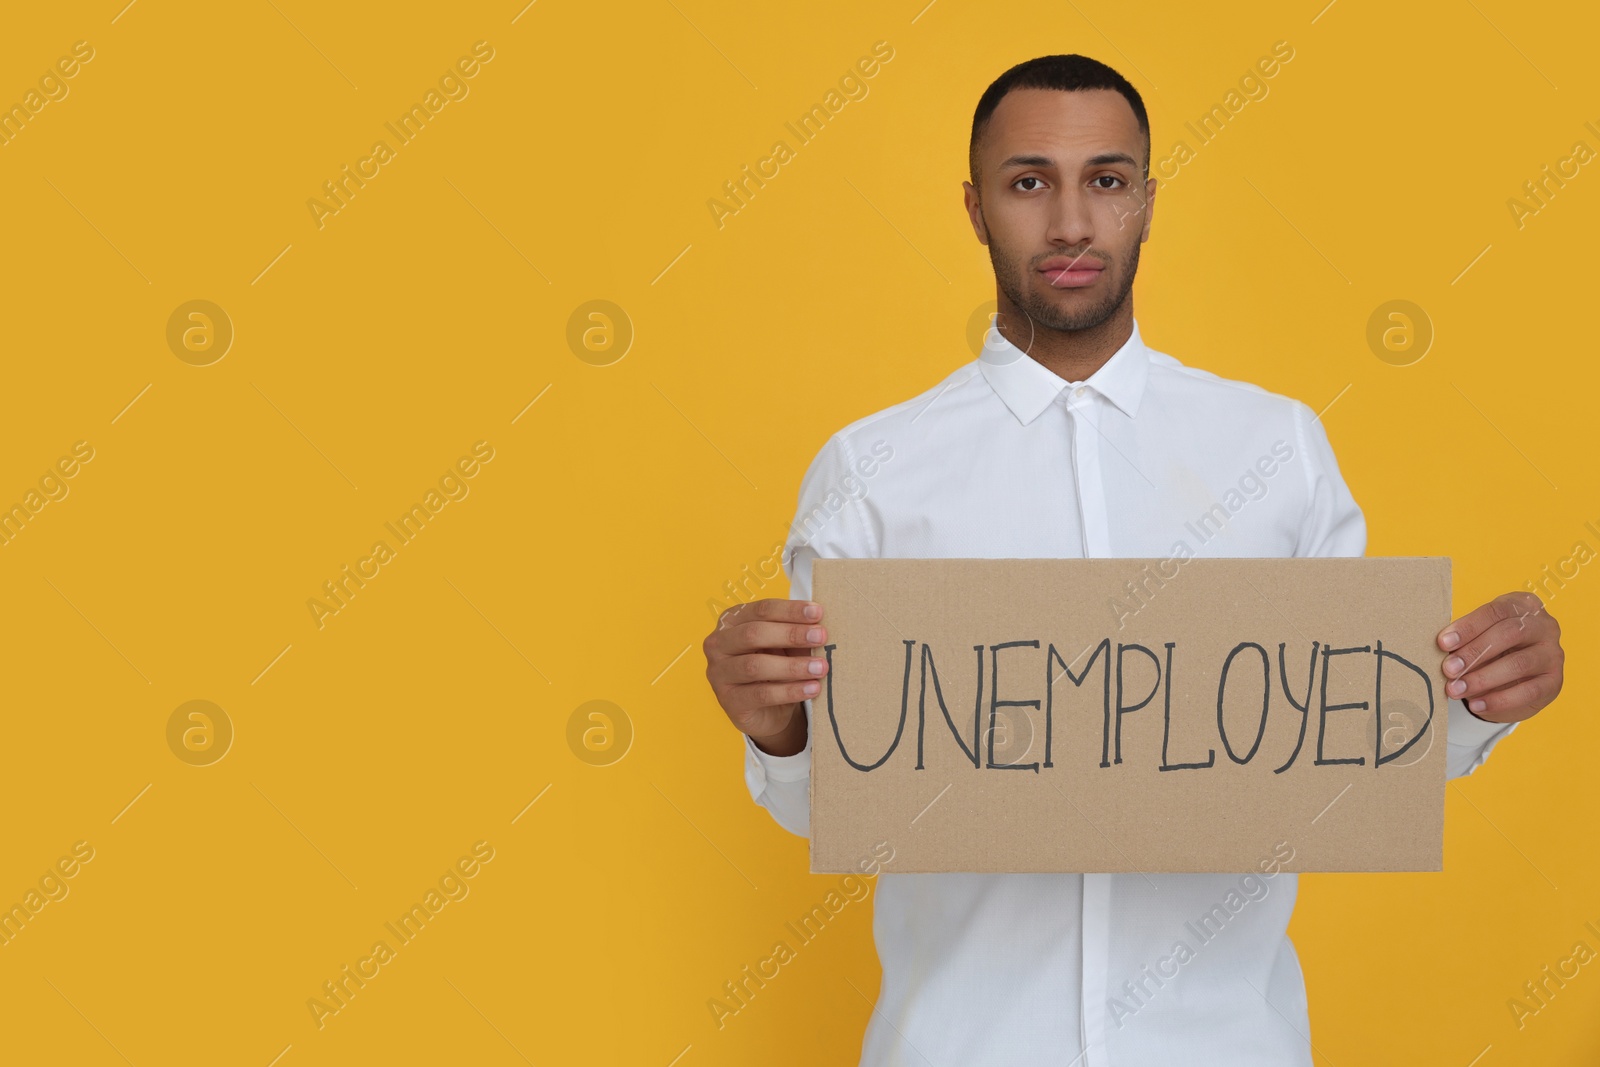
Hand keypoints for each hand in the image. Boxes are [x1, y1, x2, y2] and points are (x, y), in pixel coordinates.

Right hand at [703, 599, 827, 756]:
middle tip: (820, 637)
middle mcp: (718, 644)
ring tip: (820, 667)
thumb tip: (820, 625)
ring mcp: (719, 674)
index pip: (761, 610)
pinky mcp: (730, 701)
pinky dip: (790, 691)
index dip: (790, 610)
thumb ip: (798, 634)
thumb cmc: (775, 668)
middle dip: (791, 634)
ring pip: (755, 666)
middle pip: (753, 634)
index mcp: (731, 621)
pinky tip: (812, 688)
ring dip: (792, 666)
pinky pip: (761, 694)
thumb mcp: (786, 647)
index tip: (818, 613)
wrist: (767, 711)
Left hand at [1437, 591, 1563, 722]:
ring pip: (1518, 664)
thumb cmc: (1492, 646)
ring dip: (1482, 678)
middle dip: (1474, 653)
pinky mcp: (1554, 681)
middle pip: (1509, 634)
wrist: (1519, 674)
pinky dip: (1499, 700)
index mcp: (1523, 606)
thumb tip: (1442, 652)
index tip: (1443, 643)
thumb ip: (1466, 639)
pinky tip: (1477, 704)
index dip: (1468, 627)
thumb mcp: (1480, 635)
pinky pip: (1528, 691)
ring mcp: (1553, 654)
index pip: (1495, 612)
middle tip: (1448, 669)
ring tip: (1456, 689)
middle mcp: (1544, 626)